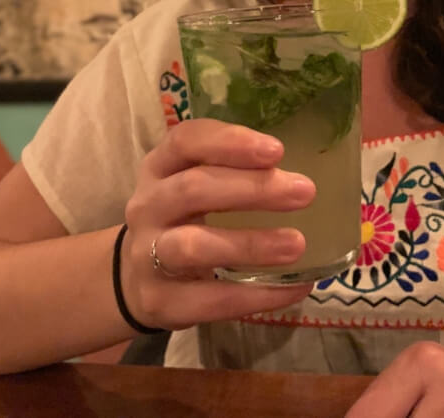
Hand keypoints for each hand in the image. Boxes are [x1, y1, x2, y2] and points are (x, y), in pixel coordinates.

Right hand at [120, 118, 316, 330]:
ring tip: (298, 244)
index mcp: (160, 167)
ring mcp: (147, 256)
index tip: (277, 150)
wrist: (133, 279)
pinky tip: (293, 288)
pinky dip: (255, 295)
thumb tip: (310, 173)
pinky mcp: (159, 302)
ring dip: (250, 244)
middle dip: (252, 190)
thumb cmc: (182, 219)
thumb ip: (236, 171)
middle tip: (305, 192)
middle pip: (193, 189)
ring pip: (194, 246)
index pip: (186, 141)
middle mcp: (148, 206)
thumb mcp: (194, 184)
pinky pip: (209, 299)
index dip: (229, 142)